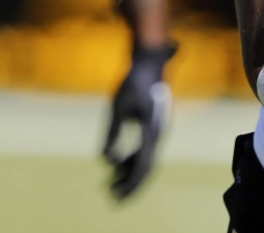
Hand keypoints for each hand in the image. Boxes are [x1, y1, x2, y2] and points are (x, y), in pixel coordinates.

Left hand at [103, 44, 175, 199]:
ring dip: (129, 174)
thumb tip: (105, 159)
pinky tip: (115, 166)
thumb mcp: (117, 107)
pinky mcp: (153, 126)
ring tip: (109, 186)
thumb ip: (112, 133)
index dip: (130, 182)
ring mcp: (157, 130)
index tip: (115, 194)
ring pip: (146, 160)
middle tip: (112, 199)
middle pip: (147, 167)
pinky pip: (144, 150)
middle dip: (131, 185)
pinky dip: (130, 161)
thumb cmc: (133, 83)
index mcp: (153, 130)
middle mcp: (159, 133)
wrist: (150, 64)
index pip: (144, 164)